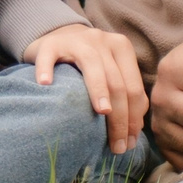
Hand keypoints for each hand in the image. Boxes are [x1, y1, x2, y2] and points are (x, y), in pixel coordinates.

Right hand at [25, 24, 148, 154]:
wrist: (59, 36)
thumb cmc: (87, 63)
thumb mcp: (110, 70)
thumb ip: (125, 91)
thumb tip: (136, 129)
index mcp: (121, 48)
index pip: (133, 87)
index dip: (135, 117)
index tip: (130, 143)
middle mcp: (102, 41)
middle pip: (116, 82)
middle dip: (120, 117)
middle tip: (117, 146)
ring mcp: (76, 40)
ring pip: (92, 65)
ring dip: (98, 90)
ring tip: (102, 112)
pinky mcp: (51, 43)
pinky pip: (49, 56)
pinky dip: (46, 70)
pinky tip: (46, 85)